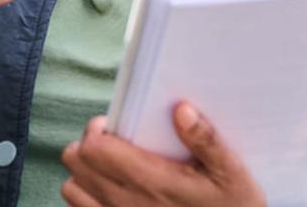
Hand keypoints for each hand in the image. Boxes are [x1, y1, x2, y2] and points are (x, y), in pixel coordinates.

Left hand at [61, 105, 265, 206]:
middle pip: (76, 164)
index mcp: (154, 183)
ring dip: (84, 172)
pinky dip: (86, 197)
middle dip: (88, 144)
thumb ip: (207, 139)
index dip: (97, 130)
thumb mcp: (232, 171)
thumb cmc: (233, 206)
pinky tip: (110, 190)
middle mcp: (130, 205)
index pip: (94, 150)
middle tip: (113, 141)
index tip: (115, 125)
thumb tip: (181, 109)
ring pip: (72, 189)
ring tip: (109, 165)